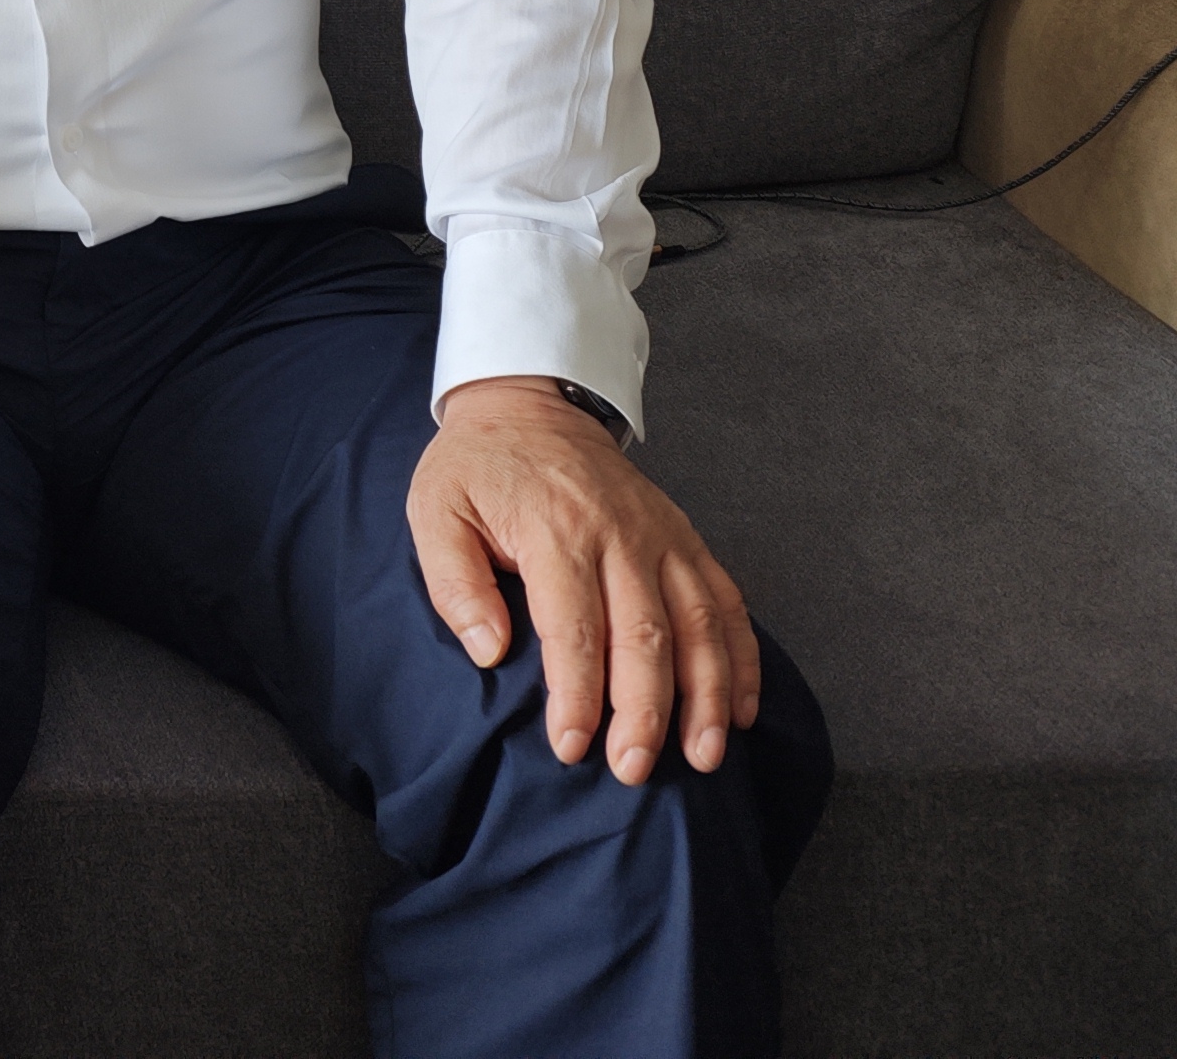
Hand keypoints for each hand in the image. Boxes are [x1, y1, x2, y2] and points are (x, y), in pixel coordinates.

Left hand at [410, 375, 760, 784]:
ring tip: (703, 757)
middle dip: (644, 711)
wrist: (529, 406)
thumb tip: (490, 652)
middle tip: (633, 770)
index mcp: (555, 530)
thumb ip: (455, 583)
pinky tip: (738, 709)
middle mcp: (619, 534)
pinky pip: (725, 601)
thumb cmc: (478, 468)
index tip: (571, 748)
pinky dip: (741, 658)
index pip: (573, 627)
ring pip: (699, 623)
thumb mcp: (435, 510)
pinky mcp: (685, 538)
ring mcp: (661, 536)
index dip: (577, 695)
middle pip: (644, 635)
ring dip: (705, 696)